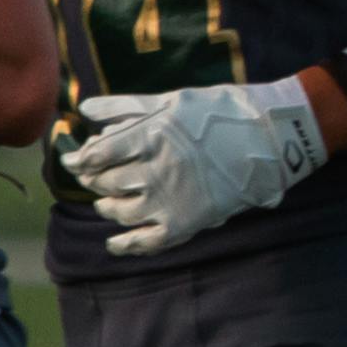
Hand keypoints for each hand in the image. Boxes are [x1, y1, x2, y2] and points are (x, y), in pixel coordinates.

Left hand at [71, 78, 326, 254]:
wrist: (270, 138)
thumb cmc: (220, 113)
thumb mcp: (172, 101)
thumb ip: (125, 107)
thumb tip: (85, 109)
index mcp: (151, 136)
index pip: (98, 155)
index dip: (81, 160)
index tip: (75, 161)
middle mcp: (157, 170)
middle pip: (105, 183)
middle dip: (95, 181)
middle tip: (93, 178)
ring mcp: (170, 200)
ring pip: (120, 211)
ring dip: (108, 207)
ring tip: (107, 202)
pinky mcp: (186, 223)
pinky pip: (146, 242)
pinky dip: (126, 245)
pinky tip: (115, 243)